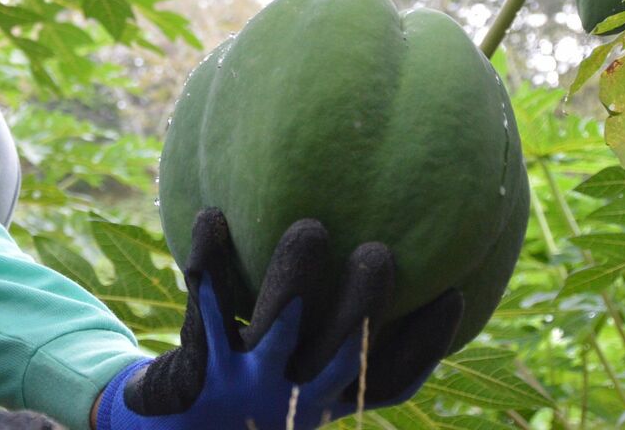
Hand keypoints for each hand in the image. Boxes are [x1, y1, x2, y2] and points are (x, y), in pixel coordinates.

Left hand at [93, 208, 461, 429]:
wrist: (171, 429)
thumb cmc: (249, 385)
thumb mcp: (300, 366)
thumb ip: (344, 316)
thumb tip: (406, 233)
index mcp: (327, 397)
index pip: (390, 382)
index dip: (425, 345)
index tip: (452, 295)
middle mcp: (293, 398)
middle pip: (340, 359)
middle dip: (361, 309)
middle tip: (378, 254)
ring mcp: (245, 386)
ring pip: (275, 334)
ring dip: (292, 283)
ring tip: (309, 229)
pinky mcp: (197, 370)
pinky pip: (204, 307)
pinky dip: (210, 260)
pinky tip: (212, 215)